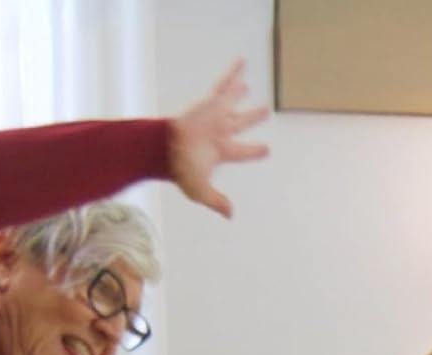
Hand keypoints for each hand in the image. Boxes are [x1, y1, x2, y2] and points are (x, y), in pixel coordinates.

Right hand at [169, 60, 268, 217]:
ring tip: (246, 85)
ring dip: (239, 93)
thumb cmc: (180, 170)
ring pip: (232, 102)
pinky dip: (234, 73)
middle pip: (240, 123)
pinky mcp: (210, 103)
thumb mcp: (200, 189)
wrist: (165, 147)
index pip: (242, 151)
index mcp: (220, 151)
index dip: (255, 150)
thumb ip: (216, 201)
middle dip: (252, 117)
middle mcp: (219, 131)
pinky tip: (243, 62)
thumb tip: (231, 216)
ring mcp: (215, 116)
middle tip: (264, 112)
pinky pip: (225, 85)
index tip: (266, 148)